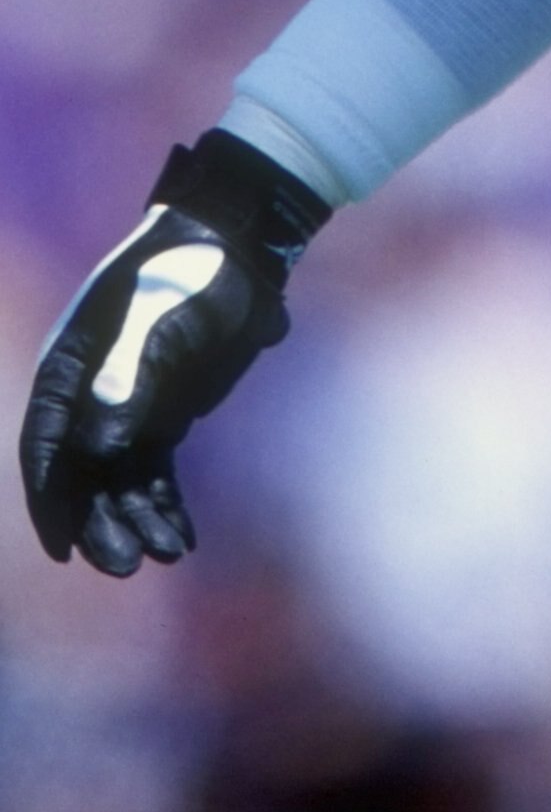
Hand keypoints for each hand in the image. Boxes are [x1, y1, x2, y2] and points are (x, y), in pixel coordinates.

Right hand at [20, 131, 326, 577]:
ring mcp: (126, 405)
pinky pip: (155, 471)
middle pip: (84, 474)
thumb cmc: (191, 273)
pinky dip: (164, 504)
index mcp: (70, 367)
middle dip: (99, 523)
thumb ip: (126, 382)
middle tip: (125, 566)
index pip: (49, 446)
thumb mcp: (161, 323)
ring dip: (136, 520)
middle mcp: (90, 393)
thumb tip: (99, 451)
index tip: (65, 550)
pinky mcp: (163, 412)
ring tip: (166, 554)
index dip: (53, 501)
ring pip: (120, 479)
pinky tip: (181, 539)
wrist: (240, 244)